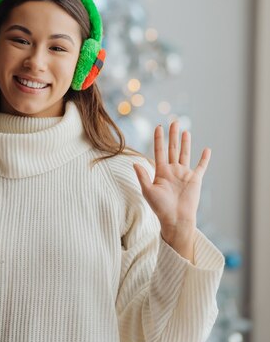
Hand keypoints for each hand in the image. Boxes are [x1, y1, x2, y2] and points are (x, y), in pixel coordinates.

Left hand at [133, 121, 210, 258]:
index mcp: (161, 171)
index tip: (158, 127)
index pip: (159, 150)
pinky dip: (204, 158)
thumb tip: (134, 162)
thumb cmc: (160, 208)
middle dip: (173, 135)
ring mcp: (184, 174)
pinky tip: (206, 149)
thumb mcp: (148, 191)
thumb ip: (142, 176)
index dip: (159, 139)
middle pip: (173, 148)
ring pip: (185, 154)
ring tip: (185, 131)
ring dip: (185, 142)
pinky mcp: (195, 180)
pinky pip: (201, 166)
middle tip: (174, 121)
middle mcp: (173, 170)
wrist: (176, 220)